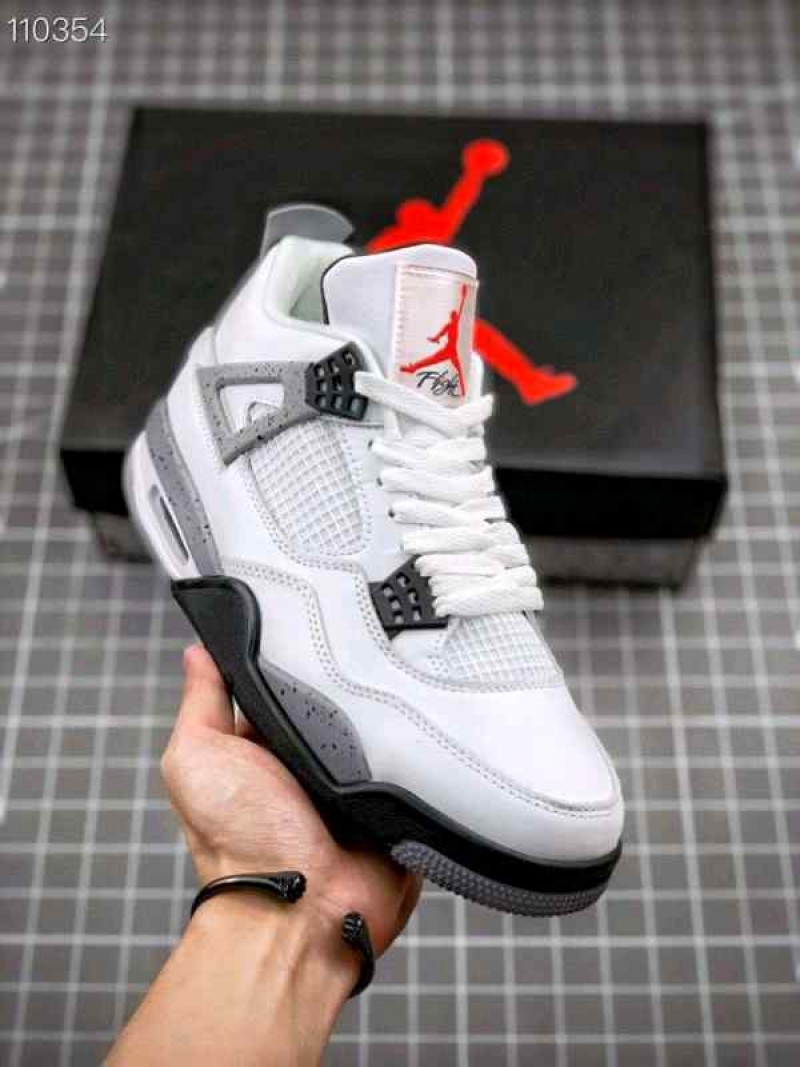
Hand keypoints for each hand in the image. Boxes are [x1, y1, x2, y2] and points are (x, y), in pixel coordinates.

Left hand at [161, 645, 420, 956]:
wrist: (302, 910)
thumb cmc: (238, 843)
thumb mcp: (198, 758)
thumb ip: (200, 704)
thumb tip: (197, 653)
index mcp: (262, 752)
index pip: (280, 688)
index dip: (289, 660)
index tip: (306, 626)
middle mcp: (307, 767)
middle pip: (333, 704)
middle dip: (343, 683)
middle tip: (355, 656)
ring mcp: (354, 787)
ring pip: (377, 729)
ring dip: (381, 716)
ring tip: (386, 692)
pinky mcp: (393, 805)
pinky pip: (414, 765)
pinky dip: (413, 751)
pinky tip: (410, 732)